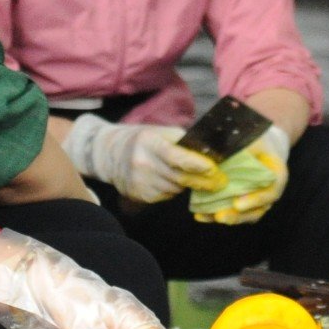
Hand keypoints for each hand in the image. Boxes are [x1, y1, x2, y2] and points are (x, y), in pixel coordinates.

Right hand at [63, 115, 215, 203]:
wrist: (109, 154)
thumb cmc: (142, 140)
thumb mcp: (159, 132)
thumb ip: (181, 140)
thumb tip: (208, 151)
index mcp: (149, 142)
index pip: (176, 156)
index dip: (196, 164)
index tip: (213, 168)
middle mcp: (142, 163)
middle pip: (179, 177)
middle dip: (202, 180)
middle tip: (219, 181)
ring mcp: (139, 181)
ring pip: (174, 188)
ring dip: (187, 185)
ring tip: (192, 178)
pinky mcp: (139, 195)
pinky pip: (165, 196)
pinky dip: (173, 190)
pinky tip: (171, 181)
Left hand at [191, 123, 290, 225]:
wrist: (258, 144)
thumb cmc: (254, 138)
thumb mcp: (251, 137)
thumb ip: (239, 146)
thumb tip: (214, 151)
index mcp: (277, 174)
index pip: (272, 191)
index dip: (256, 199)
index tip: (237, 203)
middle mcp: (269, 191)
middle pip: (257, 210)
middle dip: (238, 216)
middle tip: (220, 217)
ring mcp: (257, 200)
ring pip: (245, 215)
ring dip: (226, 218)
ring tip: (206, 217)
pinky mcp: (243, 203)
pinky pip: (233, 213)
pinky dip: (216, 215)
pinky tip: (200, 215)